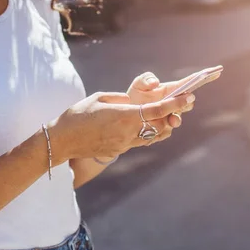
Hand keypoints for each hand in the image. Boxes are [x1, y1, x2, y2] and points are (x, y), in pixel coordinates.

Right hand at [47, 91, 194, 163]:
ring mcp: (123, 144)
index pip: (157, 110)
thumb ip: (120, 98)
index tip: (188, 97)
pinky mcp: (117, 151)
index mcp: (124, 116)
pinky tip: (139, 126)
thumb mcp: (98, 98)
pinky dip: (143, 133)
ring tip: (163, 117)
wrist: (61, 141)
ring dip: (159, 127)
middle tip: (178, 108)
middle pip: (159, 125)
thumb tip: (132, 102)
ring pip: (150, 136)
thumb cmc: (77, 115)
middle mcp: (127, 132)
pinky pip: (137, 141)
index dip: (175, 104)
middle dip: (170, 116)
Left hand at [127, 68, 221, 125]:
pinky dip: (163, 130)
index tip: (217, 71)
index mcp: (171, 90)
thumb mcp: (138, 84)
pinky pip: (166, 131)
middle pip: (188, 103)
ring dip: (176, 119)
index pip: (190, 83)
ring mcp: (168, 117)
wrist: (125, 114)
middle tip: (187, 98)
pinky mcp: (162, 130)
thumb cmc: (134, 96)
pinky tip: (154, 128)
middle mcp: (173, 104)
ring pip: (178, 119)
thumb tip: (155, 83)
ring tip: (171, 119)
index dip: (203, 77)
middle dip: (188, 102)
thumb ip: (145, 79)